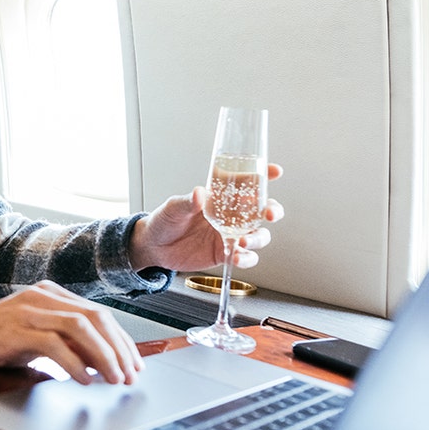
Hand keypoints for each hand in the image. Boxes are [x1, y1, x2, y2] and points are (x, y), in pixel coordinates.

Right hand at [0, 281, 142, 385]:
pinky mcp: (13, 328)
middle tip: (131, 376)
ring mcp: (27, 309)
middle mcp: (41, 296)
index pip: (97, 314)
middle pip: (95, 317)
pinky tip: (83, 380)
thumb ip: (63, 345)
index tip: (134, 365)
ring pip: (80, 327)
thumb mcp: (33, 342)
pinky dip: (74, 363)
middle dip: (119, 349)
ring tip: (114, 380)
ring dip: (104, 356)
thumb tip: (100, 364)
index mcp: (49, 294)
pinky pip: (53, 343)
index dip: (120, 340)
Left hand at [128, 164, 282, 271]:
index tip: (274, 171)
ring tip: (243, 241)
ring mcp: (230, 234)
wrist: (154, 247)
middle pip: (262, 210)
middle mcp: (230, 215)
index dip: (264, 175)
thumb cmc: (164, 220)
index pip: (246, 182)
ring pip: (258, 235)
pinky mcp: (225, 252)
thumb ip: (187, 202)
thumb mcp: (173, 207)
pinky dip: (245, 258)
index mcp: (220, 197)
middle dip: (272, 210)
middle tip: (269, 213)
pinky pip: (244, 256)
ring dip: (258, 238)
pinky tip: (237, 257)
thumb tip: (200, 194)